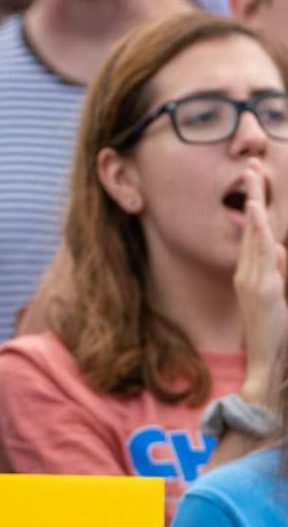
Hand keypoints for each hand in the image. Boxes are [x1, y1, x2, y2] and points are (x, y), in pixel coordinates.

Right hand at [233, 165, 287, 403]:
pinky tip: (255, 212)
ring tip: (253, 180)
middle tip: (250, 166)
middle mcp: (248, 272)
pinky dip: (256, 229)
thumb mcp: (278, 293)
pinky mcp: (262, 286)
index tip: (255, 182)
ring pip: (253, 235)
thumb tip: (277, 248)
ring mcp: (253, 278)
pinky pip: (259, 252)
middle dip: (252, 196)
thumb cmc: (274, 331)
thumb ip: (277, 269)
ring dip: (253, 206)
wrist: (267, 360)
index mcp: (251, 273)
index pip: (253, 233)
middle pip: (250, 227)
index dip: (254, 207)